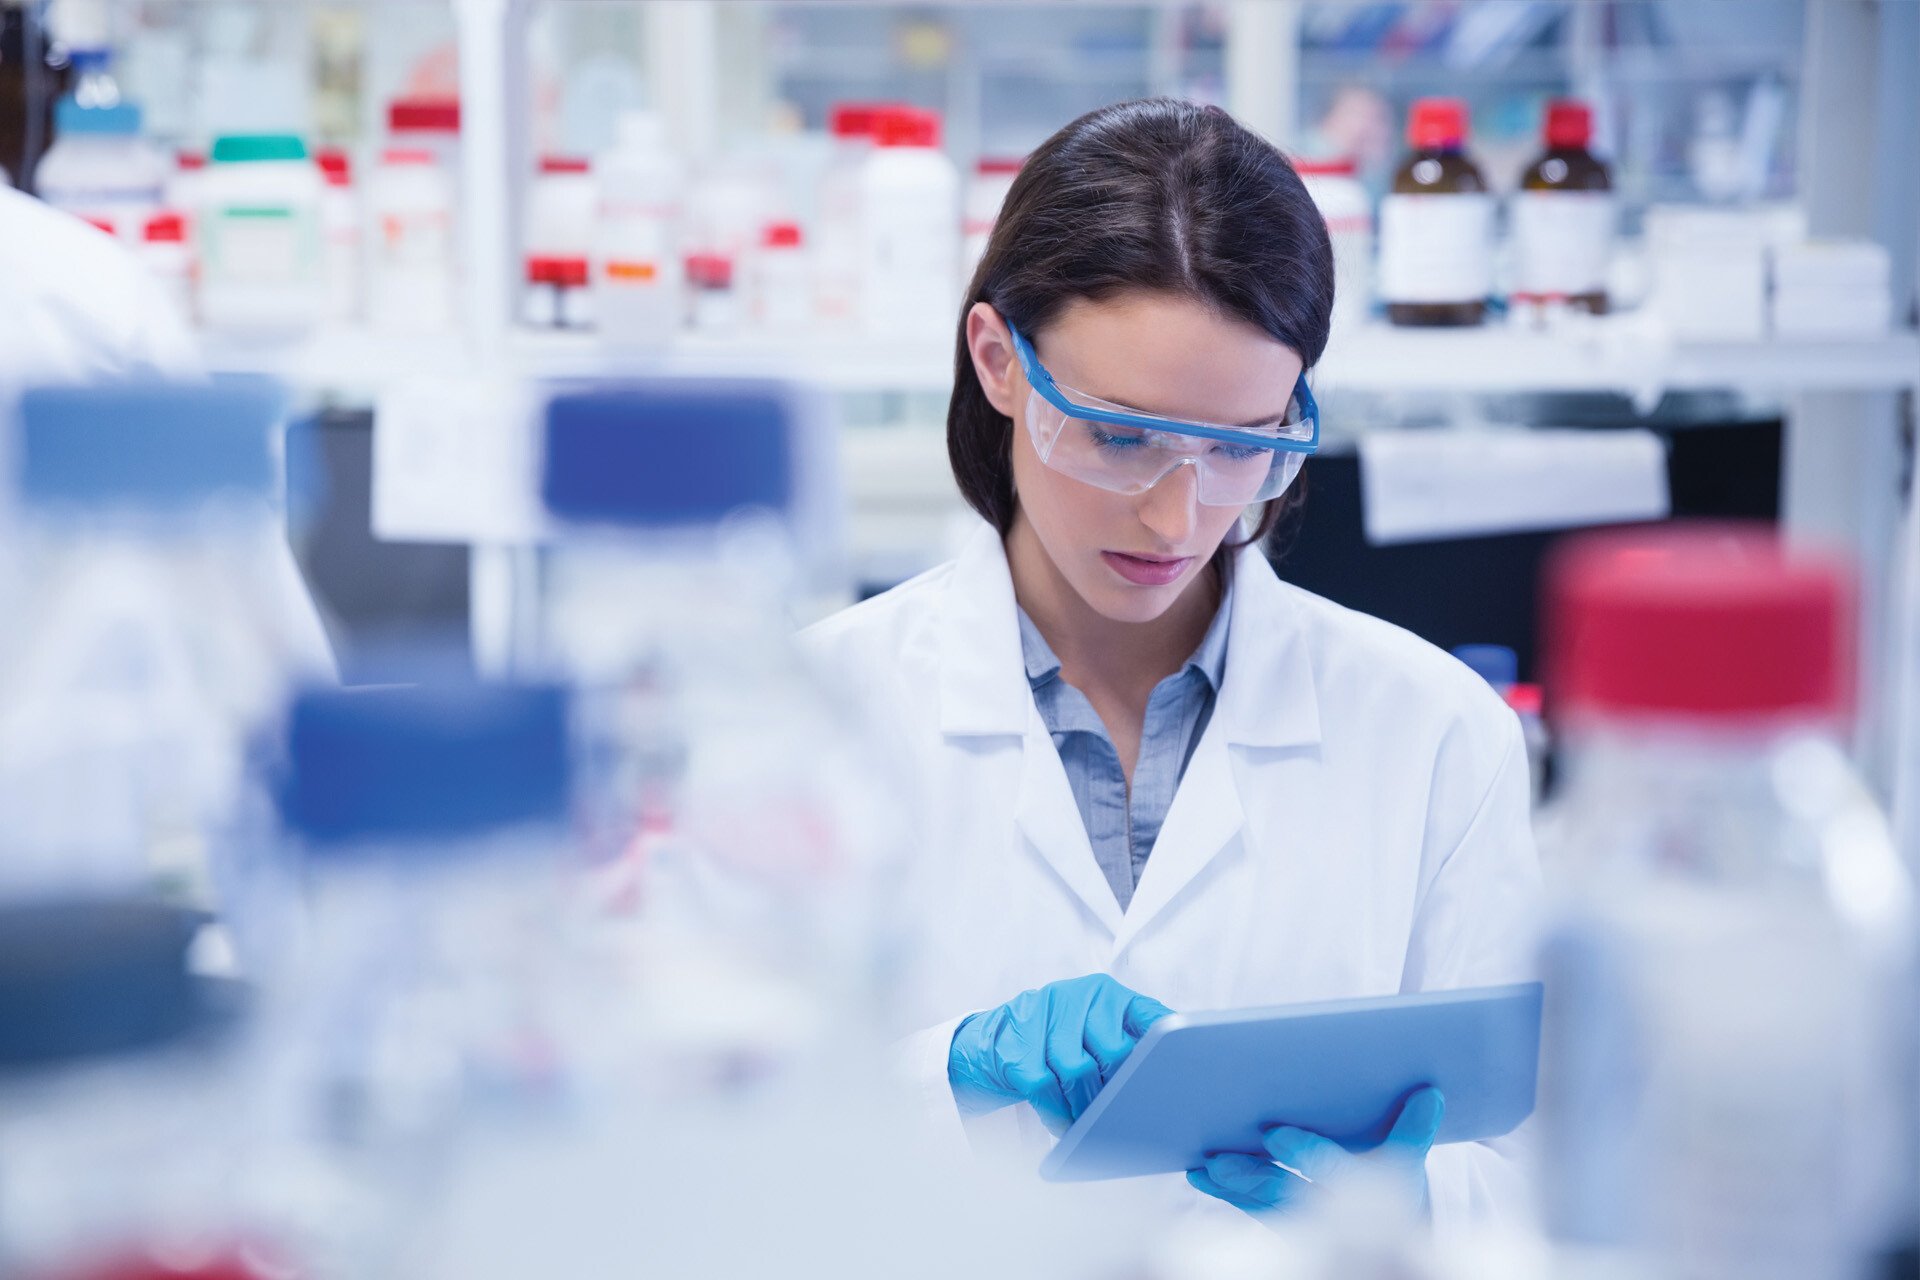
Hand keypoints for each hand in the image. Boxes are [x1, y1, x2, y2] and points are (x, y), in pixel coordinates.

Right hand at [948, 974, 1173, 1134]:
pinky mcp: (1014, 1049)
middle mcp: (1073, 997)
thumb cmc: (1053, 1042)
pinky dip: (1059, 1115)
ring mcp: (1040, 1019)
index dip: (1166, 1048)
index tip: (1177, 1077)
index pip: (1148, 1016)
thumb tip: (1174, 1079)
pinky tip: (1066, 1128)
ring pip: (1079, 1071)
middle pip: (1114, 1051)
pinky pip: (1045, 1088)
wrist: (985, 1042)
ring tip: (1094, 1129)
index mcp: (1104, 994)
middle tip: (1125, 1116)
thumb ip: (1128, 1042)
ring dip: (1089, 1109)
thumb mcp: (1090, 1030)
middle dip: (1122, 1092)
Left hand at [1187, 1086, 1443, 1223]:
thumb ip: (1412, 1128)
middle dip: (1253, 1174)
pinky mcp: (1282, 1221)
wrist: (1385, 1231)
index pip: (1333, 1170)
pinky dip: (1226, 1193)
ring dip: (1231, 1185)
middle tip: (1219, 1157)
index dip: (1306, 1153)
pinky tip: (1201, 1173)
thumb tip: (1428, 1092)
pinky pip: (1251, 1209)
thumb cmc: (1391, 1182)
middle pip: (1286, 1191)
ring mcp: (1304, 1219)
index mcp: (1364, 1188)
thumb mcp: (1407, 1159)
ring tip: (1202, 1165)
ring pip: (1262, 1202)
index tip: (1274, 1134)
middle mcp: (1330, 1208)